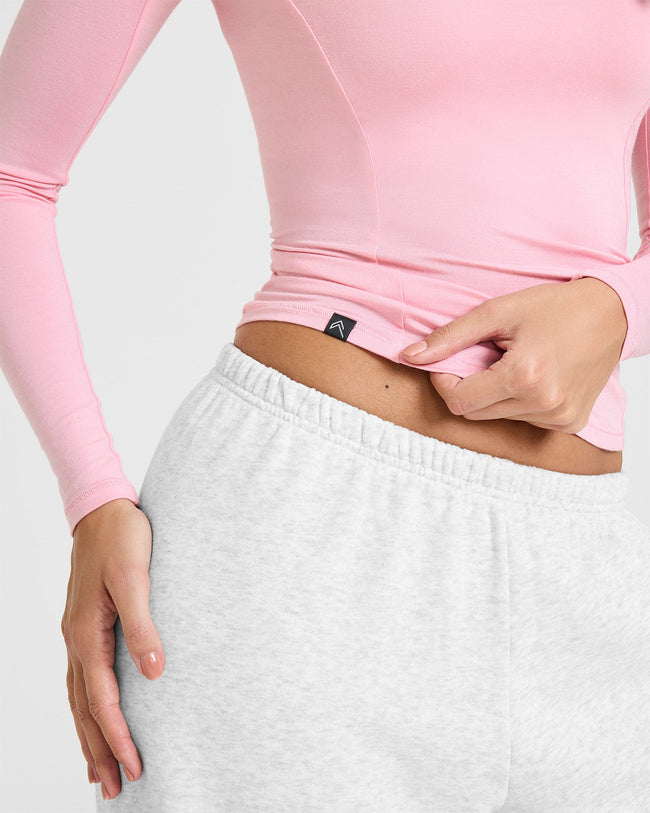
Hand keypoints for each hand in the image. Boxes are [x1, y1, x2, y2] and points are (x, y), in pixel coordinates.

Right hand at [61, 498, 164, 800]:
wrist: (101, 509)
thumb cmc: (121, 538)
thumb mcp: (136, 578)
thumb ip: (143, 624)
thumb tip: (153, 672)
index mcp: (87, 633)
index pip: (102, 699)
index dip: (119, 736)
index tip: (136, 766)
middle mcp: (77, 640)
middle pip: (84, 709)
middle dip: (98, 749)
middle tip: (113, 789)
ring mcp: (77, 634)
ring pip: (79, 697)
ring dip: (89, 734)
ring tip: (99, 769)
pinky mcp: (84, 625)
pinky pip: (81, 678)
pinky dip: (86, 706)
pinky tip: (94, 714)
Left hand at [400, 278, 627, 431]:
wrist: (613, 313)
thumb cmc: (556, 307)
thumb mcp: (498, 312)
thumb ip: (451, 337)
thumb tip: (410, 356)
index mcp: (523, 377)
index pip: (459, 401)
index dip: (444, 381)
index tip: (450, 361)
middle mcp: (543, 404)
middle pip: (476, 413)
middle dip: (469, 386)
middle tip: (486, 357)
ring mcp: (559, 418)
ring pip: (498, 417)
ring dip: (495, 394)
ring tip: (515, 363)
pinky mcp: (570, 423)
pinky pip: (525, 420)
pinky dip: (518, 402)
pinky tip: (534, 377)